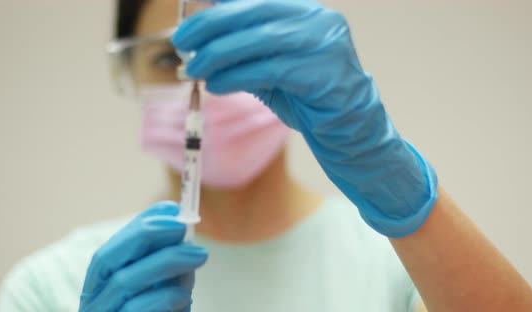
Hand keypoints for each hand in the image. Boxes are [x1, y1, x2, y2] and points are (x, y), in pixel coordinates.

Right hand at [79, 202, 207, 311]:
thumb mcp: (161, 282)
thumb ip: (163, 252)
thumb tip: (173, 210)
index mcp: (100, 288)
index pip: (109, 250)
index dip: (139, 226)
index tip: (173, 211)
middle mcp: (94, 304)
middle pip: (106, 260)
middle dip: (147, 237)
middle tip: (184, 228)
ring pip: (124, 282)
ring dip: (166, 262)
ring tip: (199, 255)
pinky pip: (139, 310)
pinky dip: (165, 296)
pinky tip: (185, 294)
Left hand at [172, 0, 437, 237]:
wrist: (349, 131)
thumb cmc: (307, 97)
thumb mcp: (271, 66)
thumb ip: (243, 49)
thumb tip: (199, 38)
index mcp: (304, 11)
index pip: (254, 0)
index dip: (218, 8)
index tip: (186, 21)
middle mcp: (318, 19)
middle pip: (253, 12)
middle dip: (211, 26)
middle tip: (181, 42)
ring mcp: (326, 43)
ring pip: (259, 40)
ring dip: (218, 55)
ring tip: (192, 68)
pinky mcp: (325, 71)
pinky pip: (270, 69)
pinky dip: (237, 77)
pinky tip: (214, 86)